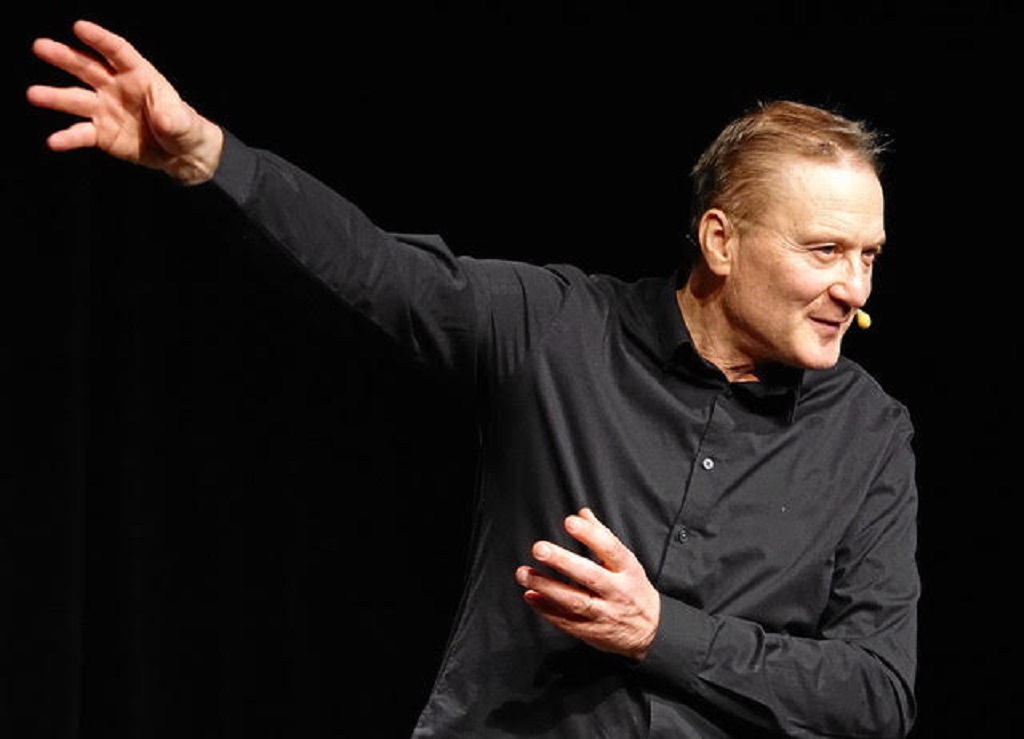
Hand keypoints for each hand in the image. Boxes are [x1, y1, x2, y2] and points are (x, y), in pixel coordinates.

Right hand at [26, 20, 222, 183]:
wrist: (180, 154)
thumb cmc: (183, 127)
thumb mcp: (184, 122)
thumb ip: (173, 118)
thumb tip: (163, 120)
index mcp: (139, 75)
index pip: (117, 51)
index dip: (99, 39)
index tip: (79, 27)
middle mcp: (116, 87)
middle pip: (87, 68)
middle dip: (65, 57)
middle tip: (40, 47)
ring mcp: (105, 109)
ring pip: (76, 99)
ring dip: (55, 97)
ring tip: (34, 94)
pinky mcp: (101, 133)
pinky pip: (81, 133)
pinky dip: (68, 138)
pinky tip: (54, 141)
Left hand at [515, 508, 659, 660]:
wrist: (649, 632)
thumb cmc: (633, 589)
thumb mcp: (626, 562)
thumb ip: (602, 536)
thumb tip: (582, 513)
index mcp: (628, 570)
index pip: (611, 549)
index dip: (590, 535)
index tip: (570, 521)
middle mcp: (617, 592)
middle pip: (589, 576)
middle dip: (562, 562)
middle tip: (539, 549)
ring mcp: (604, 614)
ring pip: (574, 601)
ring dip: (546, 587)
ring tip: (524, 574)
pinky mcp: (591, 632)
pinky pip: (565, 621)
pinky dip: (546, 609)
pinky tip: (530, 595)